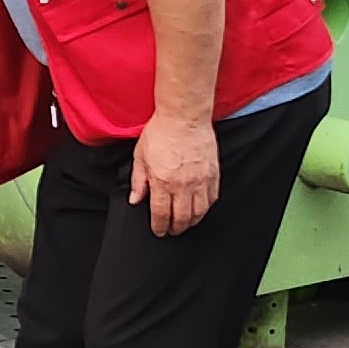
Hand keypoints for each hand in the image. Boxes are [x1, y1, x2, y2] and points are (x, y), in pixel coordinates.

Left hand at [131, 111, 221, 236]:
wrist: (184, 117)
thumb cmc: (160, 132)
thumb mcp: (140, 156)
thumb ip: (138, 181)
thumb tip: (135, 200)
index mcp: (162, 182)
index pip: (160, 214)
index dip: (159, 227)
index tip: (159, 231)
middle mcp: (182, 185)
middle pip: (181, 218)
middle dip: (176, 229)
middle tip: (172, 230)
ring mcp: (200, 180)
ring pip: (199, 212)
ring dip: (192, 221)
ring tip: (186, 223)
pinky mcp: (213, 174)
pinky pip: (212, 198)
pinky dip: (206, 207)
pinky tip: (200, 208)